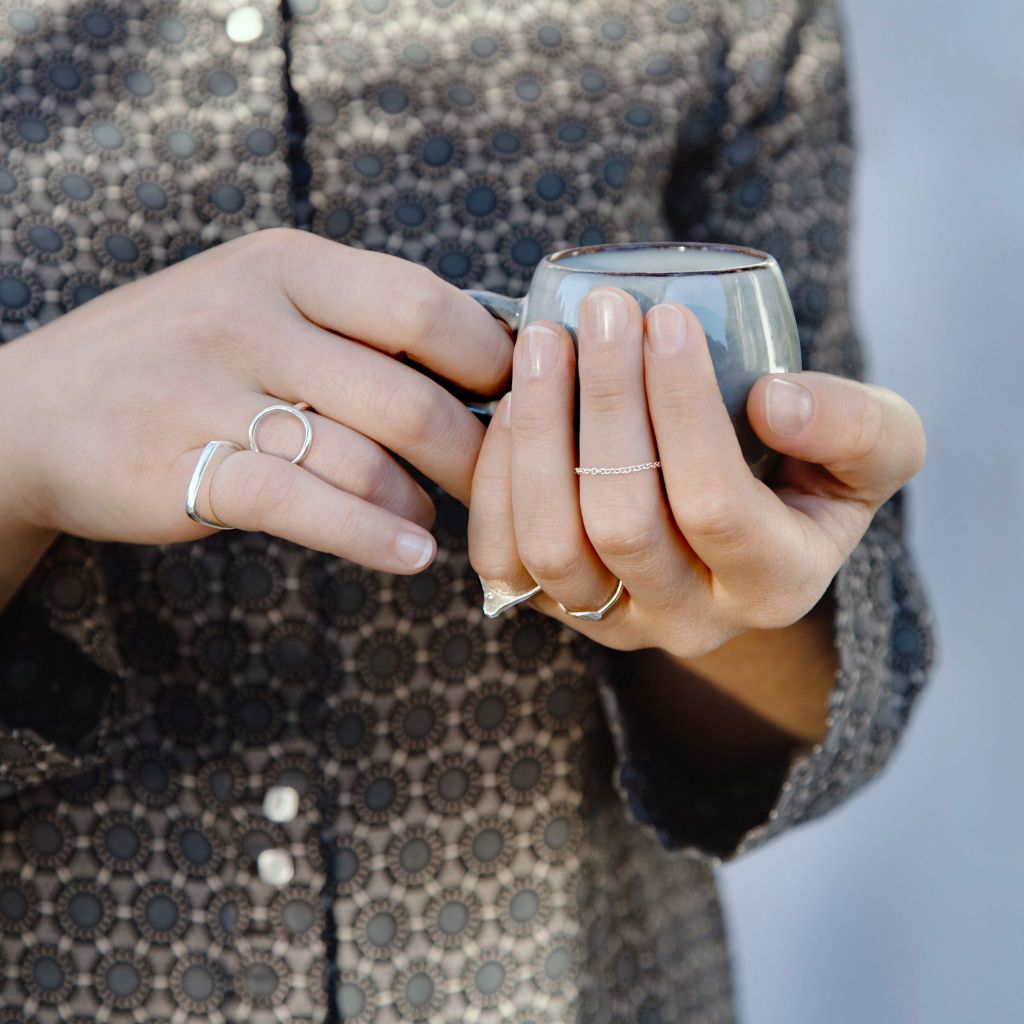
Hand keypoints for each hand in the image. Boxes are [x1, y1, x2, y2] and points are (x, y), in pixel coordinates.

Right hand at [0, 228, 511, 575]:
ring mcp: (209, 391)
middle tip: (494, 481)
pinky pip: (306, 507)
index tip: (518, 400)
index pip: (424, 306)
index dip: (491, 361)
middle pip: (408, 395)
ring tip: (433, 515)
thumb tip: (488, 353)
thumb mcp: (262, 302)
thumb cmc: (182, 357)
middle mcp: (249, 315)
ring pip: (365, 459)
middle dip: (471, 451)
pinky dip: (374, 538)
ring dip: (421, 501)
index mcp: (285, 263)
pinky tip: (411, 554)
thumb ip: (358, 320)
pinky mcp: (184, 468)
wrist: (36, 410)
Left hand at [468, 287, 925, 657]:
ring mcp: (611, 619)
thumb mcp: (874, 449)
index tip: (665, 317)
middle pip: (624, 525)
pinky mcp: (551, 604)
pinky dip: (497, 475)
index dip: (683, 409)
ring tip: (544, 342)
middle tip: (599, 312)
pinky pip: (502, 555)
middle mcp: (688, 620)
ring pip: (552, 546)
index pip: (715, 505)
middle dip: (605, 406)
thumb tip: (775, 404)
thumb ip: (856, 427)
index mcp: (775, 586)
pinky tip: (513, 401)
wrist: (739, 530)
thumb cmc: (806, 477)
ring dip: (538, 433)